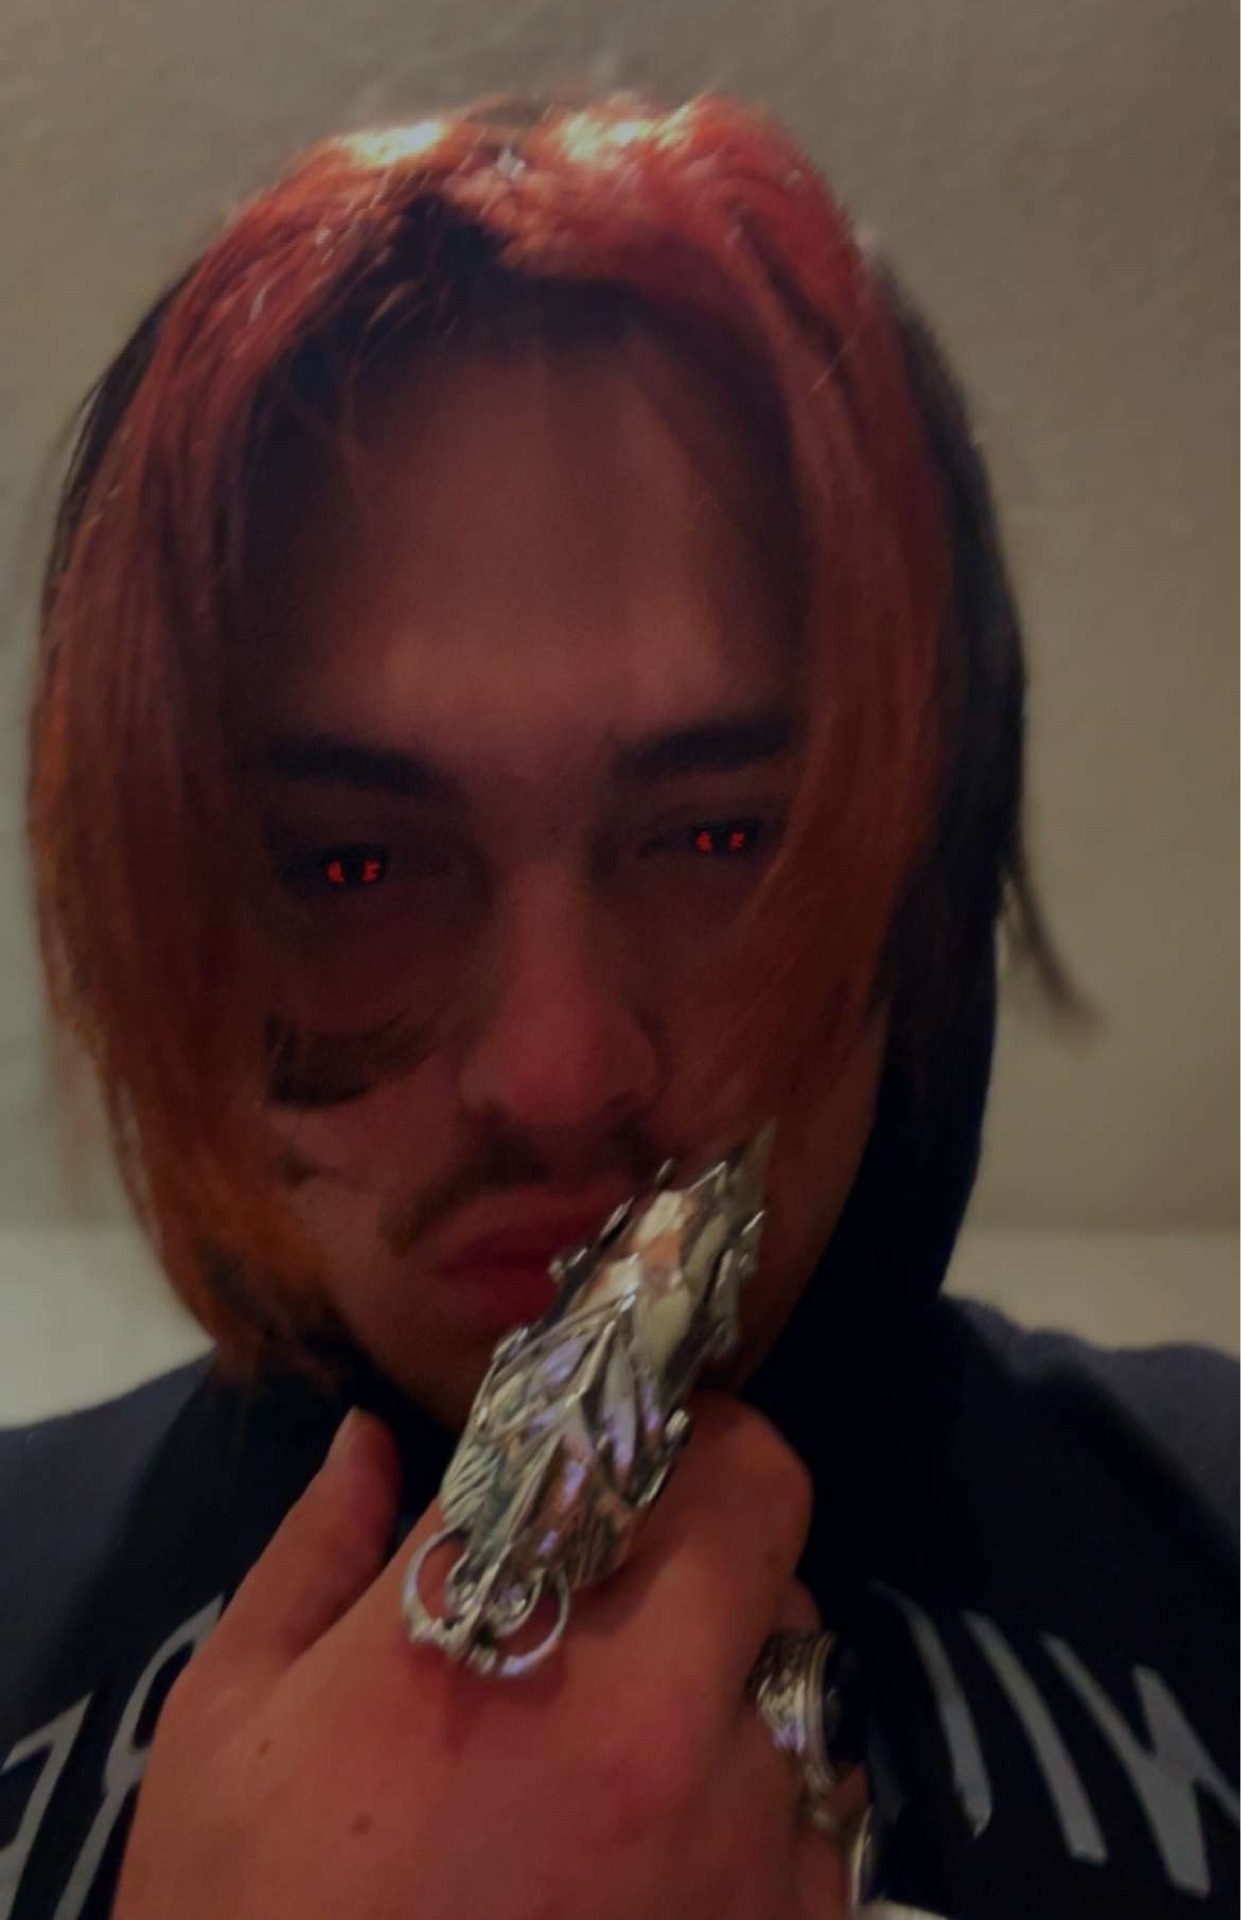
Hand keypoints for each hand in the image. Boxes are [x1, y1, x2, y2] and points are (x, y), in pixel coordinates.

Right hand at [113, 1394, 850, 1918]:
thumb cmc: (253, 1911)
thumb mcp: (230, 1723)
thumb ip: (315, 1556)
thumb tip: (370, 1442)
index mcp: (490, 1631)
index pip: (600, 1429)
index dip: (607, 1397)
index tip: (605, 1408)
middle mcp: (649, 1715)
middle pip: (758, 1500)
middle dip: (708, 1484)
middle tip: (651, 1522)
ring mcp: (738, 1833)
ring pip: (801, 1646)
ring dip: (735, 1641)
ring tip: (658, 1696)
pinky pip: (826, 1795)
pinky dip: (768, 1781)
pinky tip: (686, 1825)